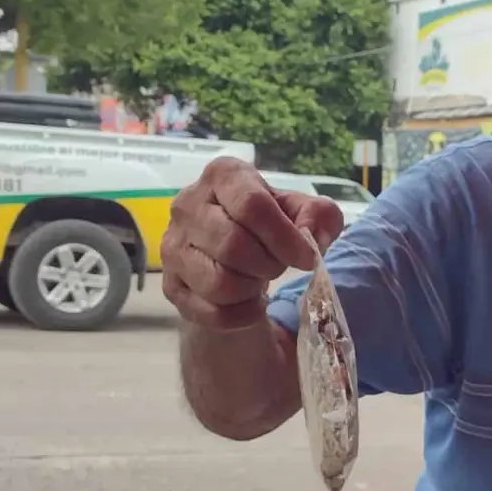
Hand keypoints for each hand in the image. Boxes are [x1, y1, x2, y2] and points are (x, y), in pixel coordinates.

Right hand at [162, 157, 344, 331]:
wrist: (235, 258)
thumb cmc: (270, 227)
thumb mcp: (303, 214)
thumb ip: (320, 217)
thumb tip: (313, 235)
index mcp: (223, 176)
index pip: (251, 205)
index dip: (285, 238)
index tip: (306, 258)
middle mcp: (188, 205)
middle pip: (233, 245)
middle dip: (268, 265)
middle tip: (277, 267)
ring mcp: (173, 246)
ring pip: (219, 283)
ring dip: (251, 290)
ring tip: (258, 280)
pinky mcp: (171, 285)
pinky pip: (212, 312)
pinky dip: (242, 315)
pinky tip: (249, 302)